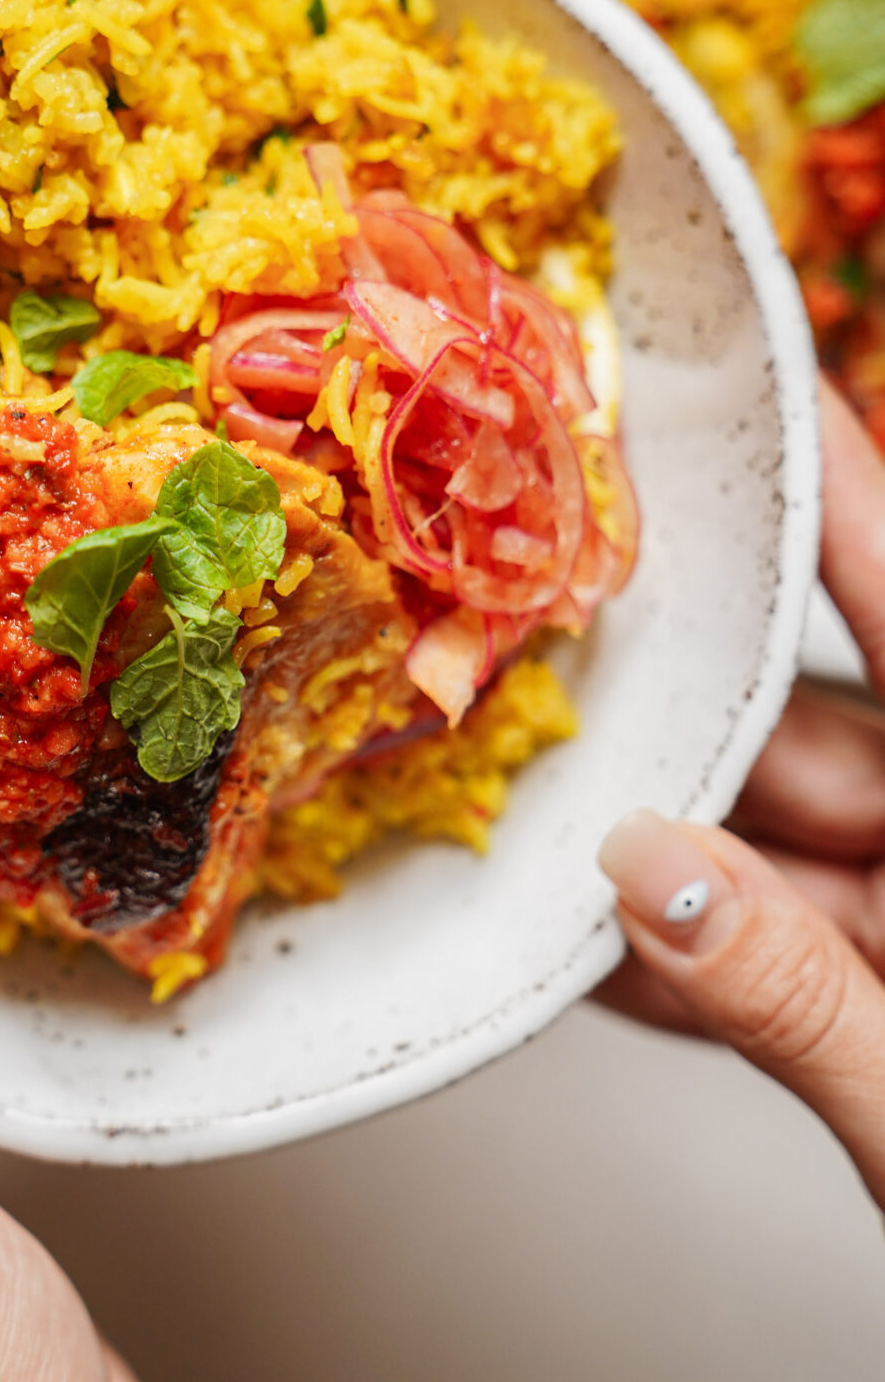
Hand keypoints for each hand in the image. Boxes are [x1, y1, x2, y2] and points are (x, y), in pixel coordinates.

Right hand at [597, 377, 884, 1211]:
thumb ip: (800, 998)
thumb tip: (645, 874)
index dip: (832, 482)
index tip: (741, 383)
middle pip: (829, 737)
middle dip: (687, 732)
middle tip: (549, 688)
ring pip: (799, 849)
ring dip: (679, 862)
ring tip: (548, 855)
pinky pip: (804, 948)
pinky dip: (711, 959)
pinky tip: (614, 964)